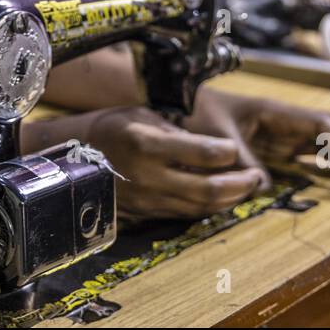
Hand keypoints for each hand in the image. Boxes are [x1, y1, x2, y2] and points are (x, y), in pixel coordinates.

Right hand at [81, 106, 266, 220]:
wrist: (73, 158)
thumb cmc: (113, 128)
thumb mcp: (143, 115)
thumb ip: (178, 132)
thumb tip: (213, 149)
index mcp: (146, 143)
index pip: (202, 153)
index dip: (227, 152)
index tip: (234, 149)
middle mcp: (148, 175)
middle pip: (207, 188)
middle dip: (239, 184)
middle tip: (255, 177)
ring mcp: (147, 198)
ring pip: (200, 207)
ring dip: (229, 200)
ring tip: (245, 187)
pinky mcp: (147, 212)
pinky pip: (185, 213)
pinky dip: (209, 207)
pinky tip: (222, 197)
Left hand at [184, 86, 329, 181]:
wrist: (180, 104)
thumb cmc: (197, 115)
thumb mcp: (214, 138)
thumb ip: (238, 160)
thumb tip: (263, 189)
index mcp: (275, 111)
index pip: (320, 123)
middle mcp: (287, 119)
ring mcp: (285, 130)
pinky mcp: (280, 144)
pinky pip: (316, 150)